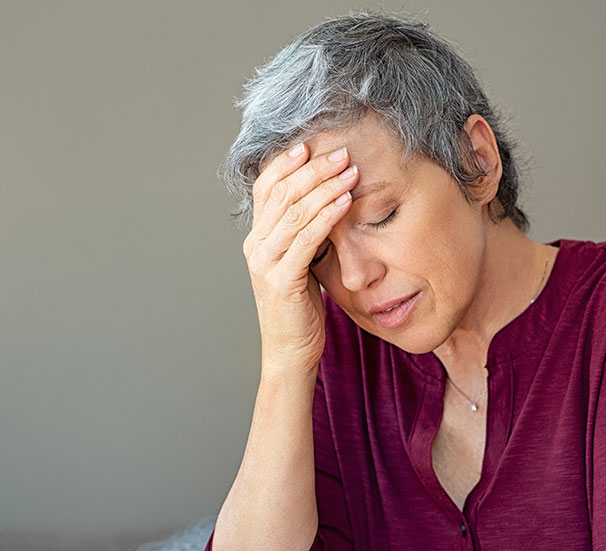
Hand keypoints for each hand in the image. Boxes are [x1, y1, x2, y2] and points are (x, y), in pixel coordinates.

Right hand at [242, 143, 359, 378]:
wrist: (291, 351)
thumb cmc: (302, 307)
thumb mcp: (302, 262)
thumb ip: (305, 234)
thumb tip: (327, 201)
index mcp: (257, 238)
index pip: (266, 189)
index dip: (286, 164)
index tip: (311, 144)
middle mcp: (256, 245)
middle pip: (281, 194)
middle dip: (314, 169)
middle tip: (343, 152)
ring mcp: (265, 262)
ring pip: (293, 212)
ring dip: (325, 187)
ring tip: (350, 171)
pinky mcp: (281, 280)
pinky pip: (306, 239)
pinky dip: (327, 217)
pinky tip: (346, 203)